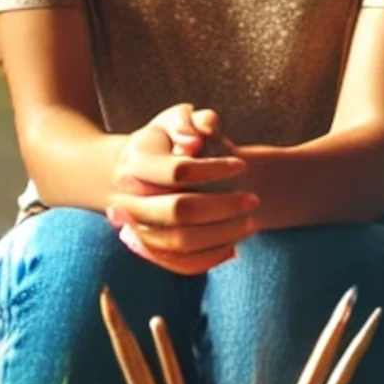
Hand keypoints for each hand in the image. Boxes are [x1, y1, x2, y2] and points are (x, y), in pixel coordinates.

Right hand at [107, 104, 256, 275]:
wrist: (138, 171)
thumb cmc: (168, 138)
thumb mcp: (177, 119)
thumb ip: (190, 121)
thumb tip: (195, 140)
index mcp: (134, 165)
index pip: (177, 171)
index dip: (213, 169)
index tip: (242, 164)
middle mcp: (128, 200)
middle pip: (177, 210)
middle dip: (222, 206)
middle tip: (254, 199)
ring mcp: (135, 228)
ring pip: (178, 242)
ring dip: (221, 234)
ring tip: (252, 222)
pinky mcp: (149, 249)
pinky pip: (177, 264)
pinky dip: (208, 259)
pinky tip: (235, 248)